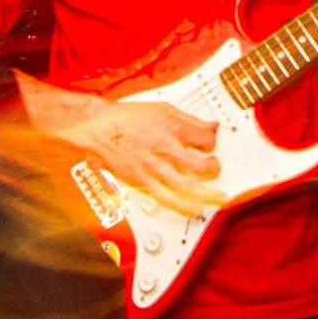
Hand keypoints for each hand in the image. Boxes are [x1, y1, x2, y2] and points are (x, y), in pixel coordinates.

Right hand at [27, 80, 224, 217]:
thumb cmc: (129, 118)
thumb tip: (212, 126)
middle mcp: (165, 147)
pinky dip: (184, 206)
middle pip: (201, 165)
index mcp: (173, 126)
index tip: (211, 146)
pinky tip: (196, 209)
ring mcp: (154, 166)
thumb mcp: (164, 109)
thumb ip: (190, 120)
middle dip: (214, 169)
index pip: (206, 139)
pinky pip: (167, 198)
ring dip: (207, 193)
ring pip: (187, 186)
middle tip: (215, 168)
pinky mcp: (142, 180)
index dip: (213, 143)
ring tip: (218, 196)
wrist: (99, 128)